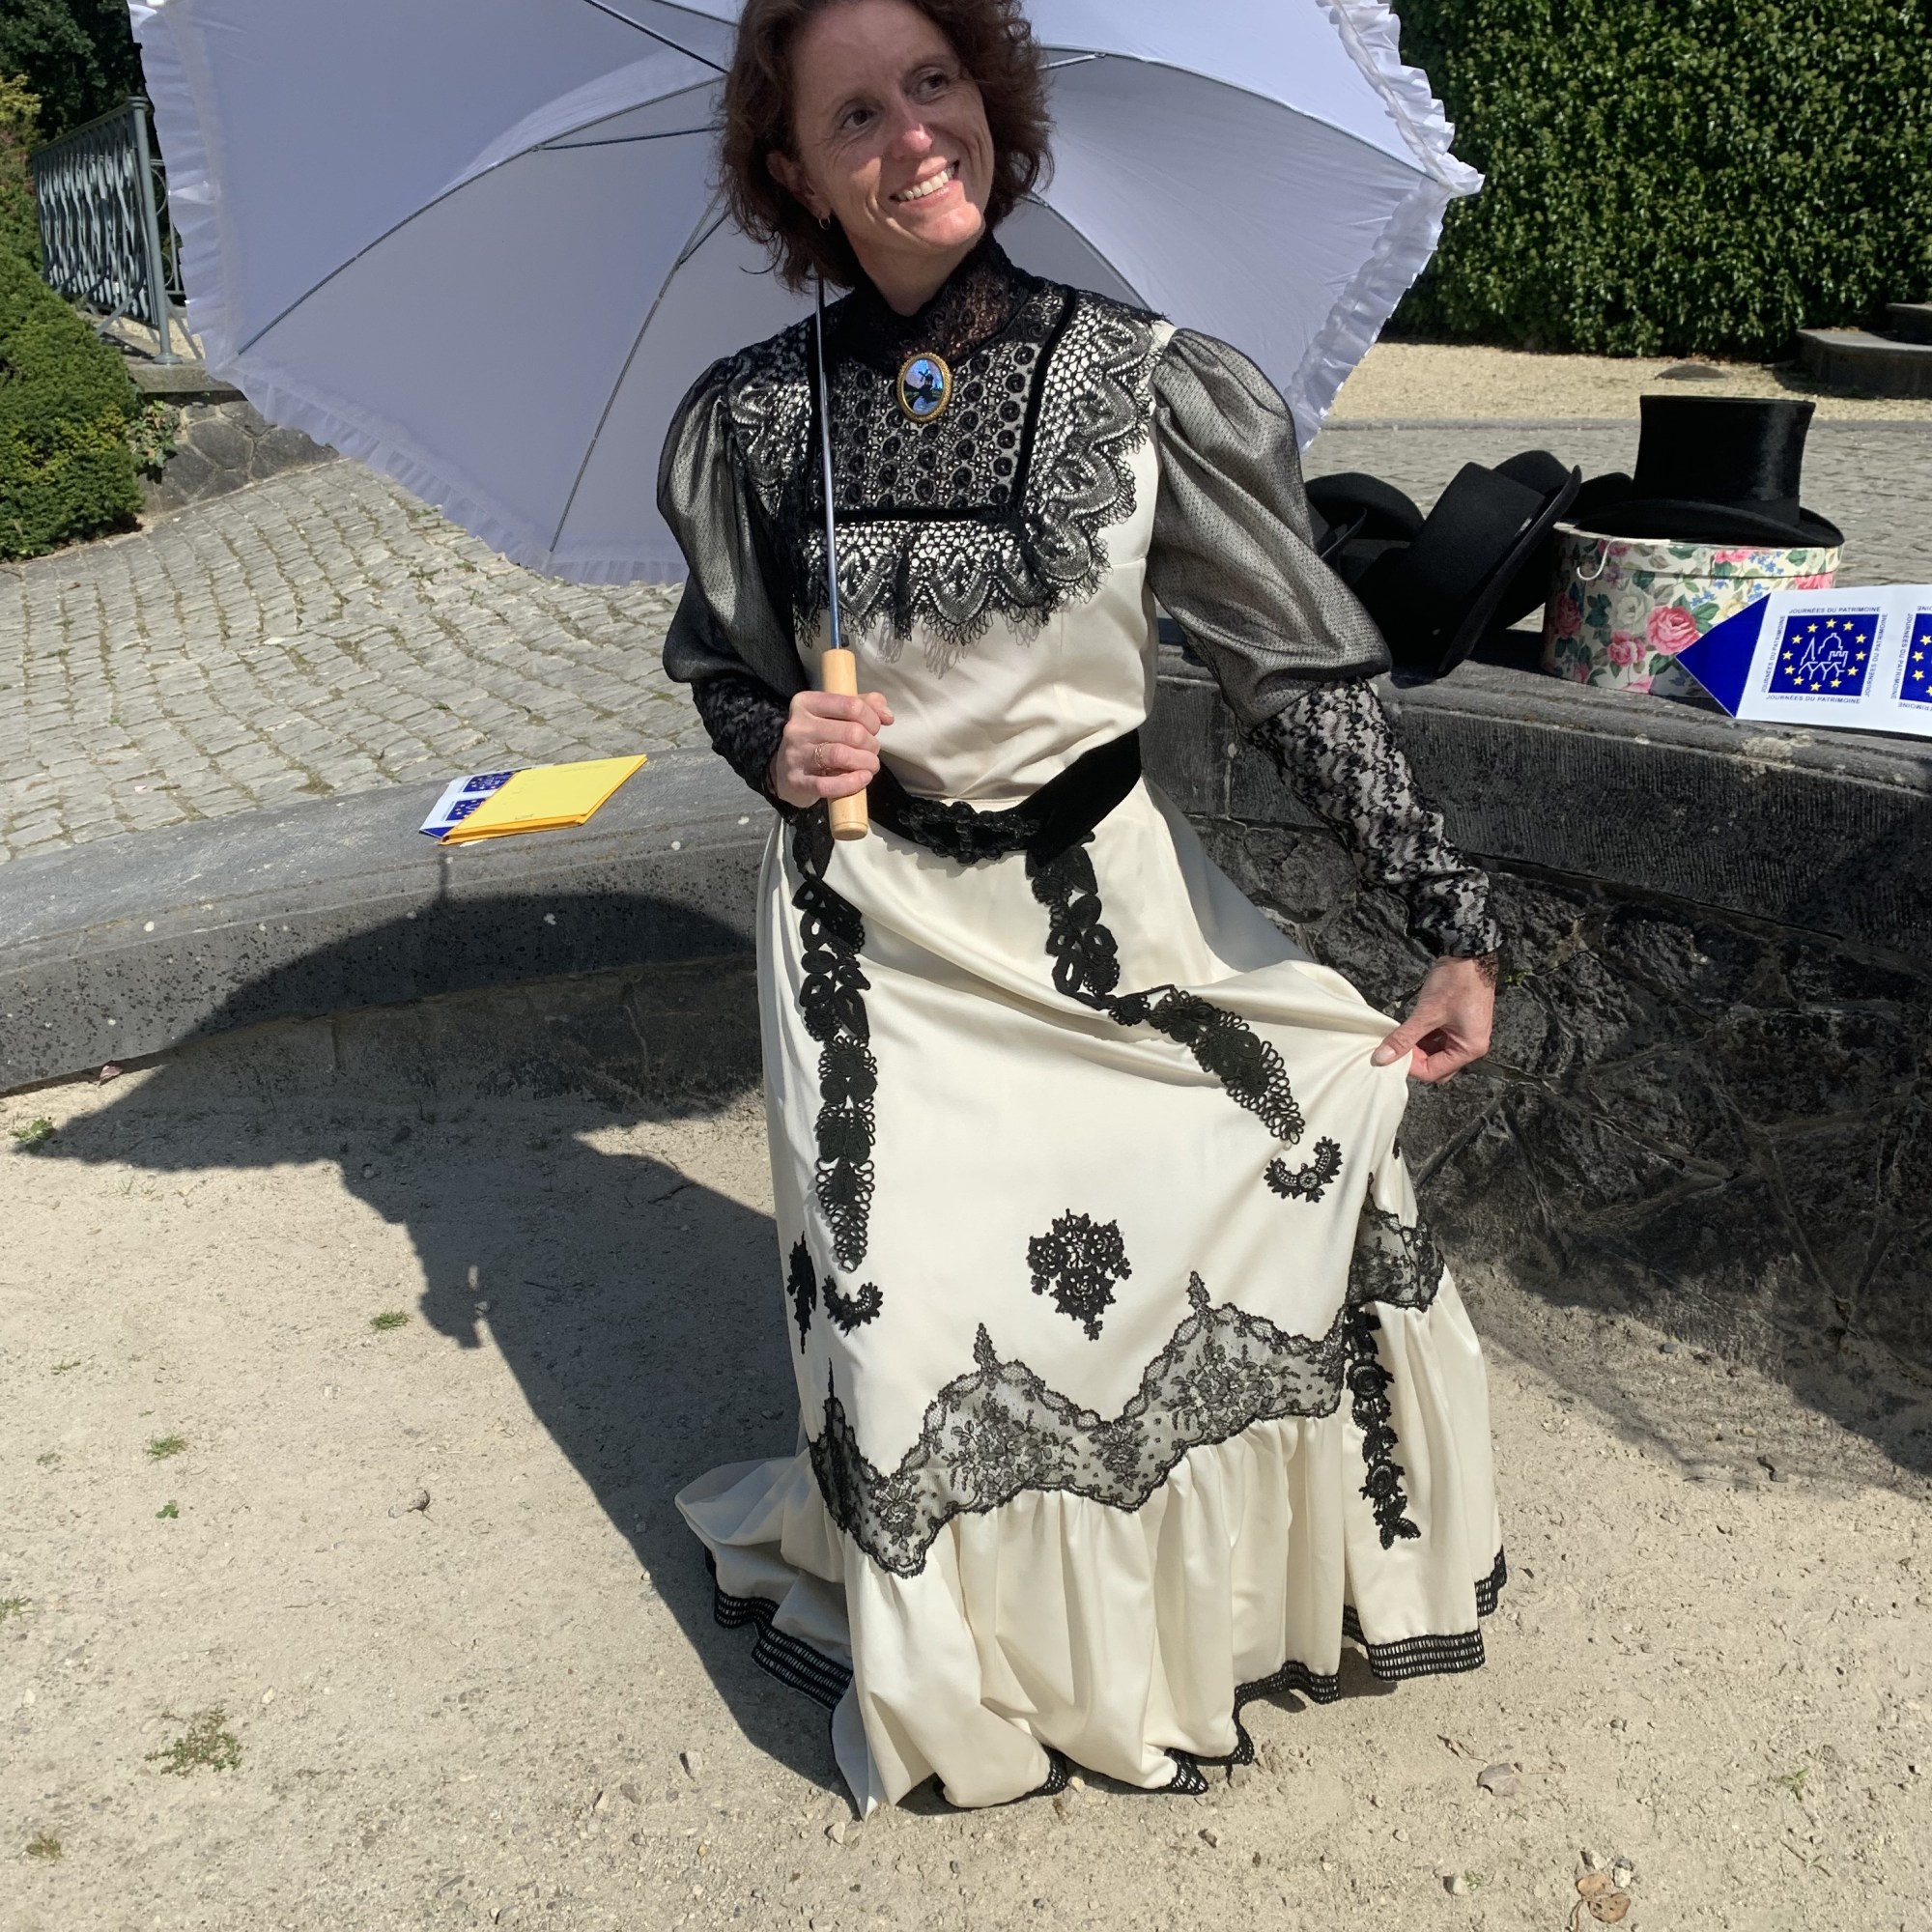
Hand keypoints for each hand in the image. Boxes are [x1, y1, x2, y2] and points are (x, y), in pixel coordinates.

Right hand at [768, 688, 894, 809]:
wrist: (785, 770)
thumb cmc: (818, 739)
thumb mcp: (836, 714)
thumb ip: (864, 705)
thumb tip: (886, 715)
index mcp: (807, 703)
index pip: (851, 705)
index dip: (872, 719)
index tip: (874, 729)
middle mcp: (798, 726)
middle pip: (852, 732)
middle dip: (871, 744)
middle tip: (872, 751)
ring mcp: (795, 754)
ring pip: (841, 755)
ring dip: (866, 762)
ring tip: (870, 766)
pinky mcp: (797, 781)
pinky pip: (828, 785)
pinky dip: (852, 783)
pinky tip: (862, 779)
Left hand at [1371, 954, 1495, 1083]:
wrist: (1470, 953)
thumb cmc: (1457, 981)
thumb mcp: (1427, 1013)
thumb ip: (1404, 1038)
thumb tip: (1382, 1058)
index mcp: (1470, 1048)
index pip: (1434, 1072)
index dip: (1410, 1066)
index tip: (1390, 1055)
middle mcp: (1470, 1045)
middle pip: (1436, 1066)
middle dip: (1415, 1058)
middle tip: (1395, 1046)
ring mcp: (1464, 1034)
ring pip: (1434, 1052)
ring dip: (1417, 1046)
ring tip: (1400, 1034)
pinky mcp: (1457, 1024)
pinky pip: (1437, 1038)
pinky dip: (1422, 1036)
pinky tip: (1409, 1027)